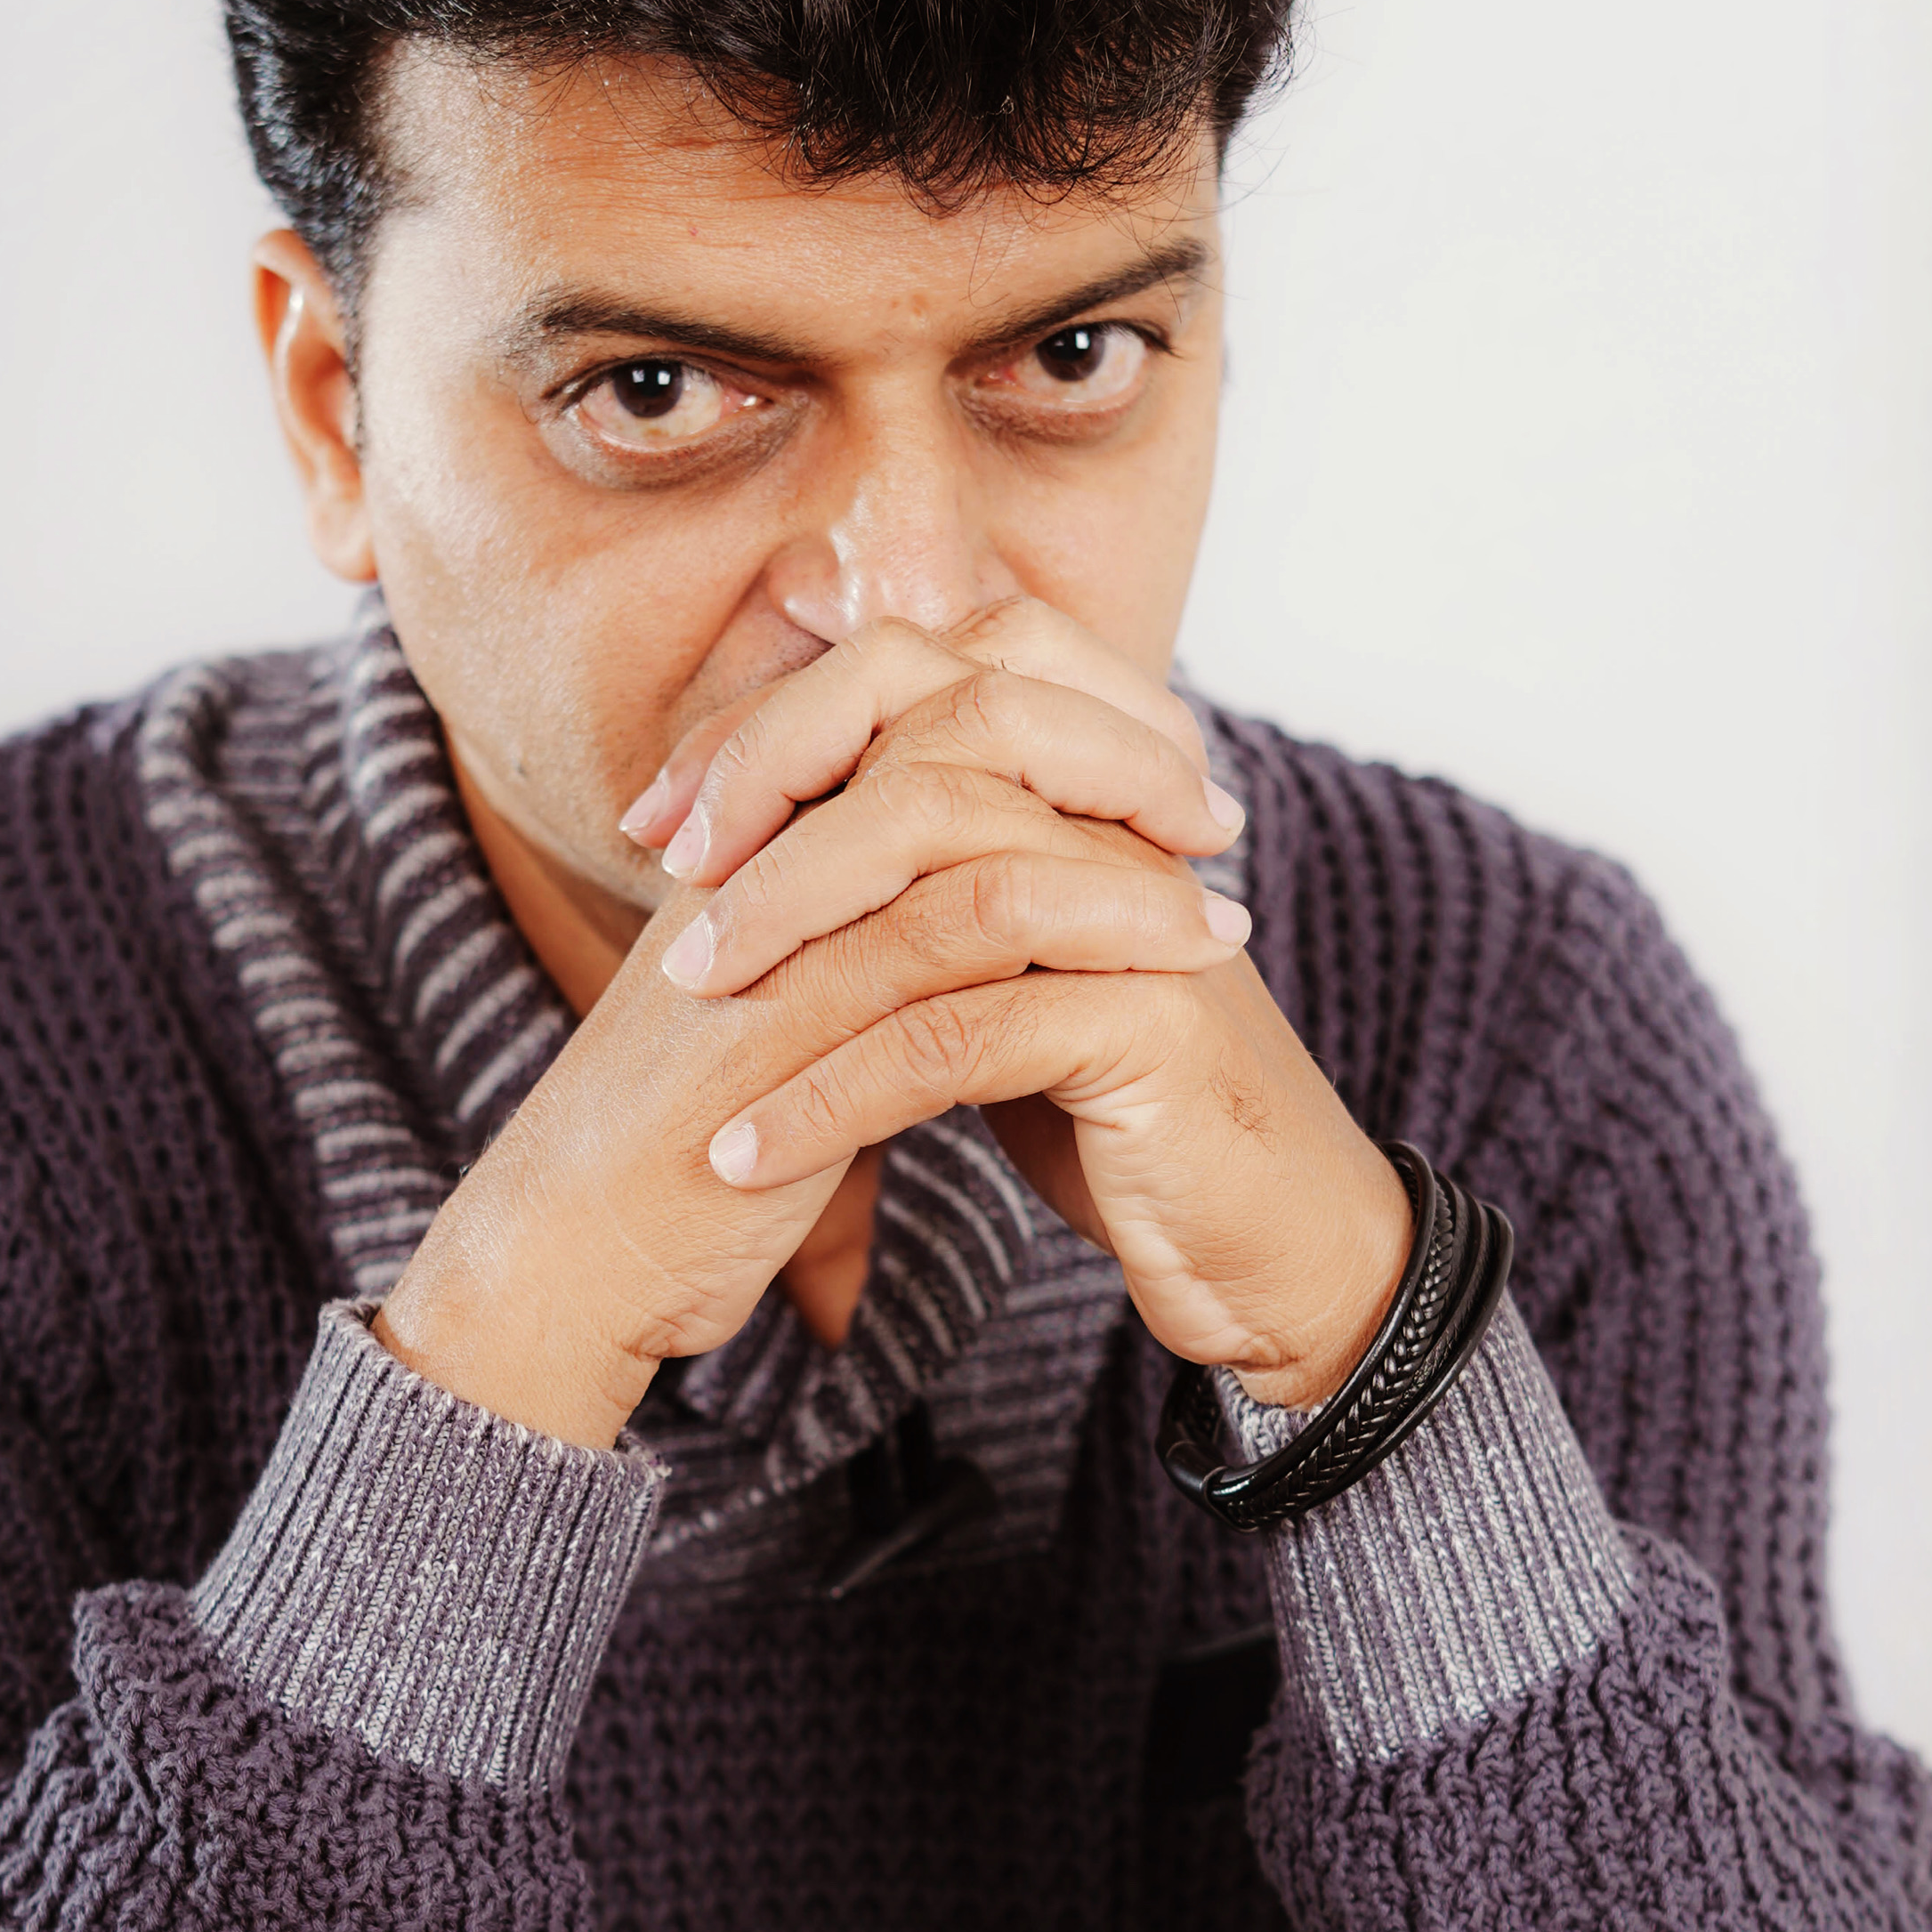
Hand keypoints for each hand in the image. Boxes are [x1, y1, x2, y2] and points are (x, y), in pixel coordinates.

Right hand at [373, 606, 1248, 1445]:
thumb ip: (857, 945)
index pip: (923, 697)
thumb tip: (978, 911)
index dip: (1057, 713)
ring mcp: (772, 916)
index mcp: (761, 826)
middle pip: (957, 711)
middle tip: (1212, 814)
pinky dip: (1092, 934)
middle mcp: (762, 843)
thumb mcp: (783, 1017)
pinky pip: (962, 931)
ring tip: (1223, 913)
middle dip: (1107, 747)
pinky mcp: (790, 1009)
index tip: (1165, 777)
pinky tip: (1182, 976)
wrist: (573, 1256)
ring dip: (1123, 855)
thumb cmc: (681, 1151)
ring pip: (973, 815)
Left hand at [636, 600, 1411, 1404]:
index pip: (915, 679)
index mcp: (1082, 788)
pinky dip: (834, 1099)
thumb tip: (761, 833)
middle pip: (928, 747)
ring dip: (793, 954)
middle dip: (774, 816)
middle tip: (673, 913)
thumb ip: (915, 895)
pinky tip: (749, 1156)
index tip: (659, 825)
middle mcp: (1123, 827)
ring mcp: (1146, 918)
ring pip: (940, 889)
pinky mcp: (1153, 1027)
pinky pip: (957, 1040)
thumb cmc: (1121, 1119)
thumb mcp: (998, 980)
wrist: (1273, 1253)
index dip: (774, 733)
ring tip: (696, 1016)